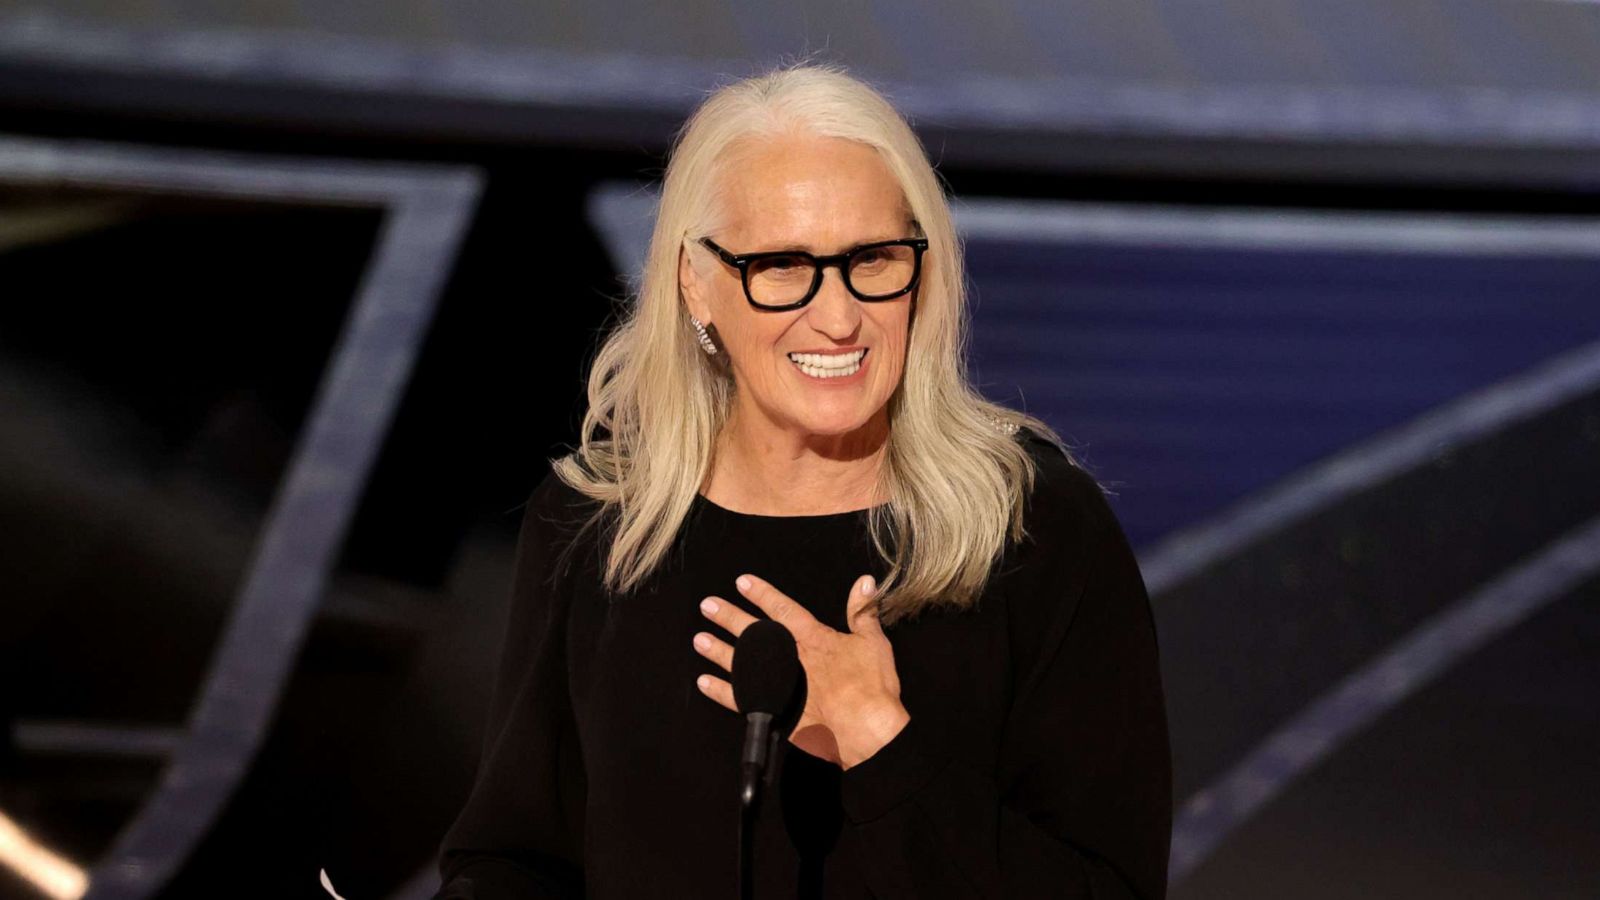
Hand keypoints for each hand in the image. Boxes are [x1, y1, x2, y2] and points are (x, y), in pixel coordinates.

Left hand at [693, 573, 910, 768]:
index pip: (782, 609)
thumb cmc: (873, 688)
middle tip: (708, 606)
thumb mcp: (874, 643)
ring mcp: (778, 685)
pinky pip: (739, 699)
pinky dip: (720, 691)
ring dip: (718, 650)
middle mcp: (790, 659)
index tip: (741, 582)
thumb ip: (864, 611)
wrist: (867, 730)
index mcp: (813, 639)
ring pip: (741, 663)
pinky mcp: (773, 710)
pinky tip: (704, 682)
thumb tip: (863, 581)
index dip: (762, 594)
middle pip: (753, 634)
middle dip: (729, 617)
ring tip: (699, 639)